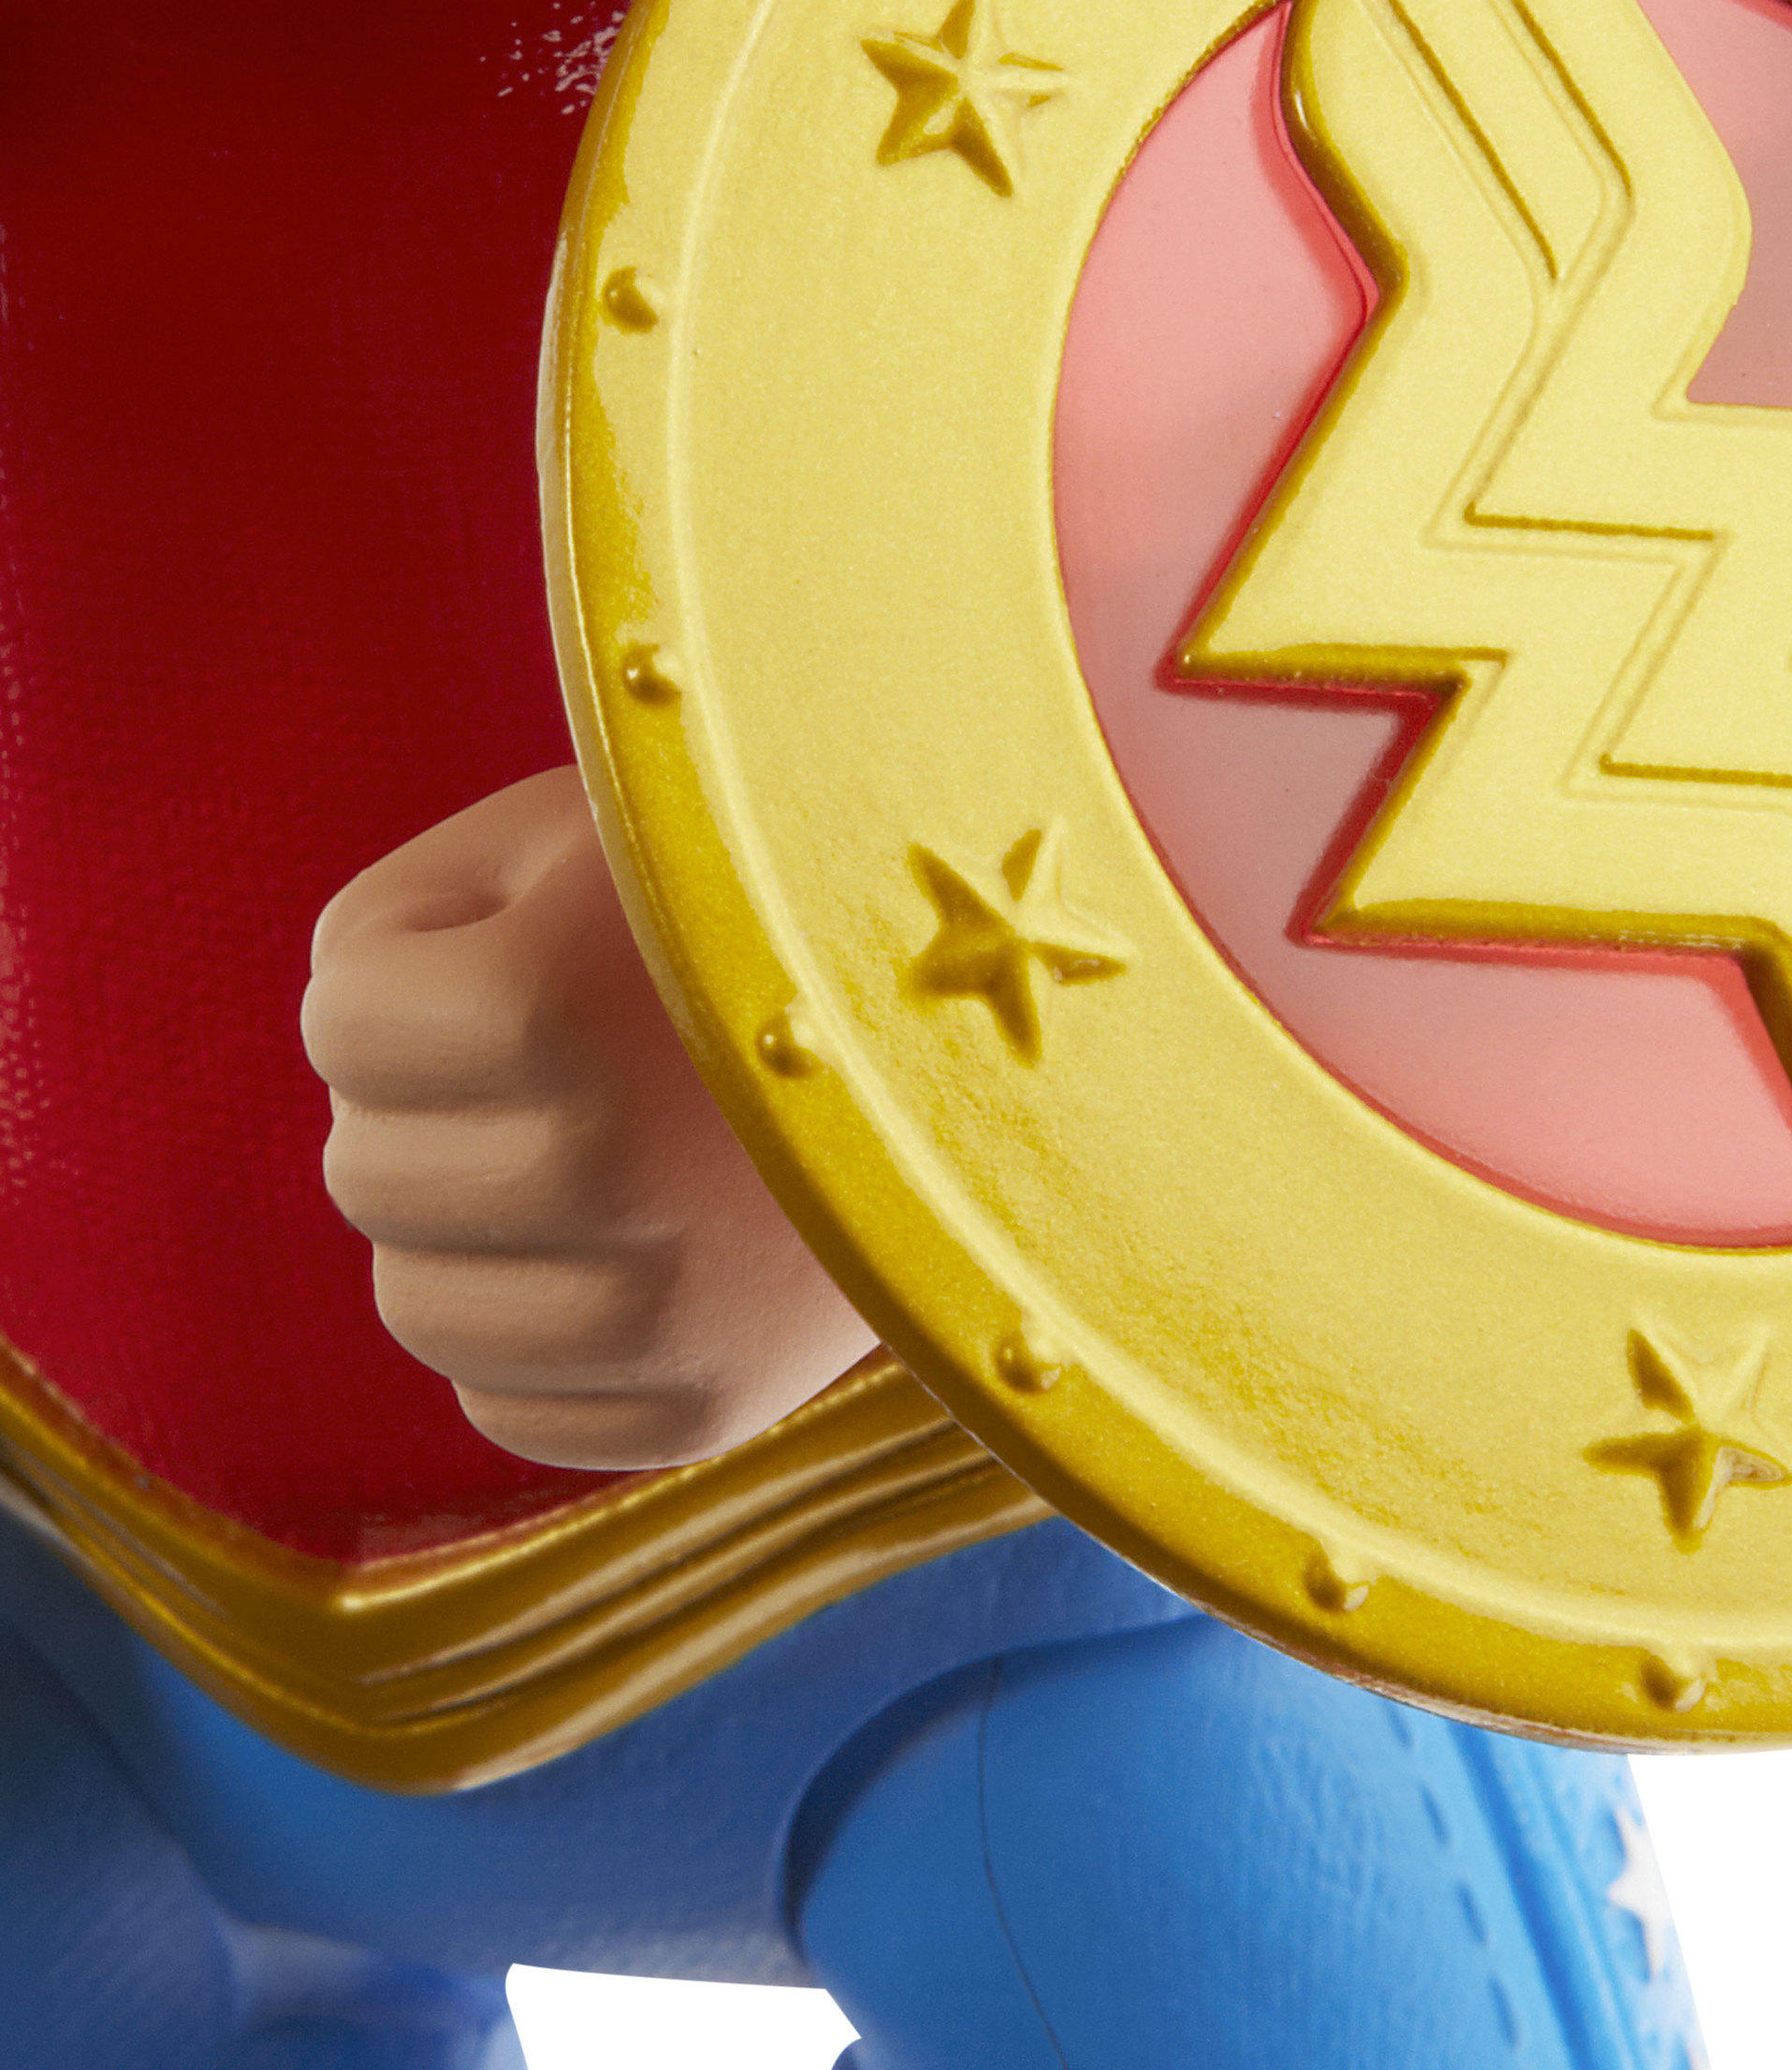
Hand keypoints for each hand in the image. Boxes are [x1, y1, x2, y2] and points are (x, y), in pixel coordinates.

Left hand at [307, 766, 878, 1469]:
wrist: (1003, 1008)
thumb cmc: (755, 891)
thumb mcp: (567, 838)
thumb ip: (398, 928)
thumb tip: (335, 1072)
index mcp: (543, 1004)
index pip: (338, 1022)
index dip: (418, 960)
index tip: (541, 929)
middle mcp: (598, 1173)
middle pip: (362, 1169)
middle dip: (436, 1098)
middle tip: (577, 1040)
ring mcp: (661, 1308)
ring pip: (415, 1305)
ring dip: (470, 1223)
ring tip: (595, 1144)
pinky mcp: (710, 1408)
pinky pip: (506, 1408)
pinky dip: (531, 1334)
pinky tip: (620, 1246)